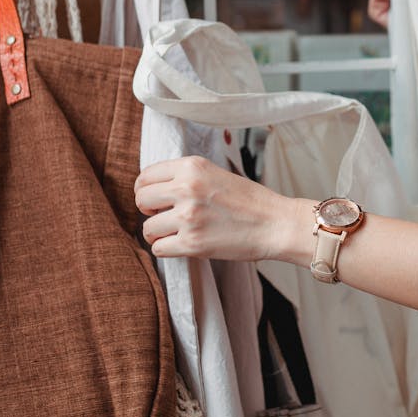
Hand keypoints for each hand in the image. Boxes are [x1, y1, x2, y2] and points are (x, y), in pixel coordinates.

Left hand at [134, 155, 309, 261]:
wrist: (276, 224)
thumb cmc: (250, 202)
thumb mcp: (216, 174)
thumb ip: (186, 177)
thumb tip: (153, 191)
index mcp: (192, 167)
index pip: (146, 176)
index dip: (147, 190)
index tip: (157, 200)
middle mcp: (187, 188)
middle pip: (141, 200)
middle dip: (149, 211)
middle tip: (166, 217)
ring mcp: (188, 216)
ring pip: (147, 228)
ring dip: (159, 234)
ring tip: (179, 233)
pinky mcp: (192, 243)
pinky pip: (158, 249)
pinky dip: (168, 249)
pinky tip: (184, 244)